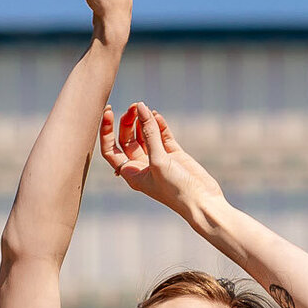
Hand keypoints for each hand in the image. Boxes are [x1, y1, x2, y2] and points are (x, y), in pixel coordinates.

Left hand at [99, 102, 222, 224]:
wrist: (201, 201)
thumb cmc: (175, 189)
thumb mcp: (158, 161)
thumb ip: (149, 134)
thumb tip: (141, 108)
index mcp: (131, 173)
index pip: (110, 149)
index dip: (106, 131)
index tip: (109, 112)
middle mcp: (142, 166)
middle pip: (127, 139)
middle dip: (128, 121)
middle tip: (136, 107)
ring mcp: (158, 159)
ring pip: (144, 135)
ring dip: (143, 121)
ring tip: (146, 108)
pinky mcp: (173, 154)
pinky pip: (162, 135)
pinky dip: (159, 124)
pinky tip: (157, 115)